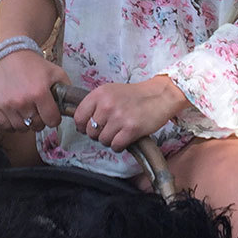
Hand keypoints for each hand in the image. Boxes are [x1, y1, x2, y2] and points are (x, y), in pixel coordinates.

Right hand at [0, 48, 66, 135]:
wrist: (9, 55)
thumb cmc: (34, 65)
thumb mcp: (56, 73)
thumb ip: (68, 90)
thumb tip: (76, 107)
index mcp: (39, 92)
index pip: (51, 121)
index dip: (54, 118)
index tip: (51, 112)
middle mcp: (21, 100)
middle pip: (36, 125)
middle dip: (40, 120)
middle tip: (38, 111)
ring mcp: (5, 103)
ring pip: (20, 128)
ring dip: (25, 122)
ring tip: (25, 111)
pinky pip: (5, 125)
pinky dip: (10, 123)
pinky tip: (14, 113)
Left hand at [69, 77, 192, 150]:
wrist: (159, 95)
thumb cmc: (134, 95)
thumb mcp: (110, 91)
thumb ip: (95, 104)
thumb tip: (81, 122)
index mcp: (99, 94)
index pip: (79, 117)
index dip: (82, 126)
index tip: (87, 128)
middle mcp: (107, 105)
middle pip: (90, 131)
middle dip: (98, 134)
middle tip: (108, 130)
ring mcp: (119, 118)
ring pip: (103, 140)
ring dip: (109, 140)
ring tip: (118, 133)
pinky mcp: (131, 129)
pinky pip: (116, 146)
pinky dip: (119, 146)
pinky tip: (124, 139)